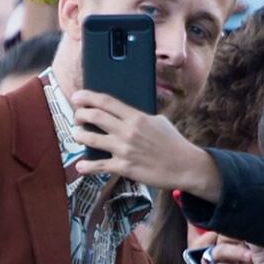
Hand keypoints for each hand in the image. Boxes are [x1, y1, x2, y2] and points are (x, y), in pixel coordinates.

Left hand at [71, 89, 221, 199]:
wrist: (185, 166)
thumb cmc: (174, 143)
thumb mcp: (160, 121)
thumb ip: (140, 117)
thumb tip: (126, 114)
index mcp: (137, 117)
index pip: (107, 102)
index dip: (88, 97)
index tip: (77, 96)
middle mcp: (128, 131)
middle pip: (95, 117)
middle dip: (80, 115)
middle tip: (77, 117)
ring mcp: (125, 150)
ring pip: (91, 139)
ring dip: (79, 135)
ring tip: (78, 135)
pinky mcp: (124, 167)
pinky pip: (99, 166)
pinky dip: (86, 166)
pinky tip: (80, 166)